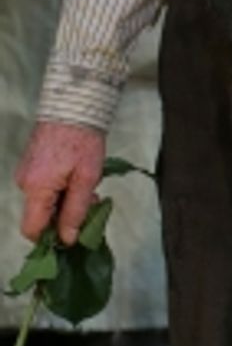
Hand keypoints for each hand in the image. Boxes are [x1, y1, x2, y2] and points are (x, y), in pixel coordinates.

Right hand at [15, 122, 107, 245]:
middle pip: (40, 216)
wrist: (73, 107)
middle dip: (65, 217)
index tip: (73, 235)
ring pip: (45, 202)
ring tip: (88, 188)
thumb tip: (67, 238)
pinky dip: (61, 190)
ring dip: (66, 202)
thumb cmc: (82, 140)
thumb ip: (75, 211)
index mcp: (36, 189)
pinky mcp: (32, 166)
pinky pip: (44, 188)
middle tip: (91, 204)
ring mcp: (27, 173)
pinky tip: (78, 179)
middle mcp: (26, 183)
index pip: (32, 230)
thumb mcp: (86, 180)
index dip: (51, 239)